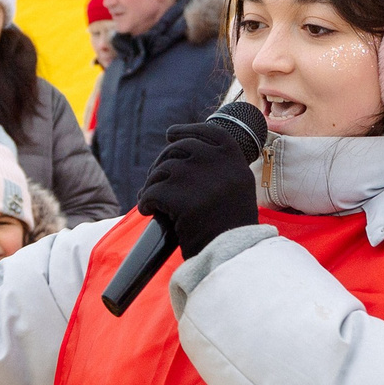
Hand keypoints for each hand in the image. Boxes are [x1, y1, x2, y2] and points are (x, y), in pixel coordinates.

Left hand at [136, 120, 260, 257]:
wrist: (232, 254)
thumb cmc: (231, 227)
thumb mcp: (236, 187)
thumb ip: (219, 166)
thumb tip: (183, 148)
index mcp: (234, 160)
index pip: (209, 131)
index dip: (187, 130)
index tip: (171, 133)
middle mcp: (218, 162)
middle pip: (179, 148)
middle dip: (162, 162)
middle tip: (154, 180)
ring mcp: (198, 177)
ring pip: (161, 170)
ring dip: (152, 184)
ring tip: (151, 201)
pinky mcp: (180, 197)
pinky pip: (152, 192)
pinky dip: (146, 202)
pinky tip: (149, 211)